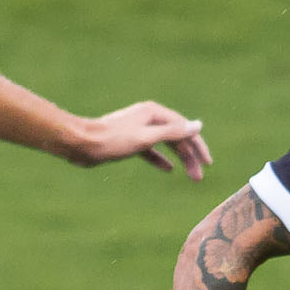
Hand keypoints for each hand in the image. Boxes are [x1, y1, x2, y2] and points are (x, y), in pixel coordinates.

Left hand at [75, 103, 211, 181]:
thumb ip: (173, 133)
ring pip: (166, 145)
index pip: (184, 128)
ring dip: (179, 160)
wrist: (81, 144)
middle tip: (199, 177)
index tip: (208, 163)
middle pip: (177, 137)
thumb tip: (198, 125)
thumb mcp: (146, 137)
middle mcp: (148, 118)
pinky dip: (161, 159)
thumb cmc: (112, 140)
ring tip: (191, 176)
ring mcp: (139, 129)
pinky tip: (168, 170)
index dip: (198, 145)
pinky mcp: (129, 142)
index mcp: (154, 112)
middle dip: (190, 156)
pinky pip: (151, 150)